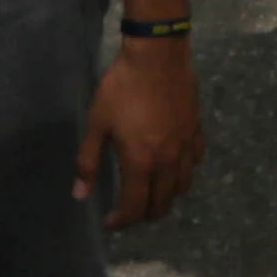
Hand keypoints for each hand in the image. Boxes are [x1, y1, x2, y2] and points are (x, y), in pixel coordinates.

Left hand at [77, 31, 201, 229]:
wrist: (157, 55)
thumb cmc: (122, 88)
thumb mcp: (97, 123)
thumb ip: (88, 161)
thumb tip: (80, 194)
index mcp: (140, 162)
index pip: (134, 207)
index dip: (121, 221)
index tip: (109, 222)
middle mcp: (167, 161)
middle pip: (162, 204)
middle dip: (143, 214)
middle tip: (128, 209)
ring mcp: (185, 145)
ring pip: (182, 186)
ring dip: (166, 196)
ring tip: (151, 190)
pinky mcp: (196, 129)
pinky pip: (196, 160)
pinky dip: (185, 170)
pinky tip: (174, 162)